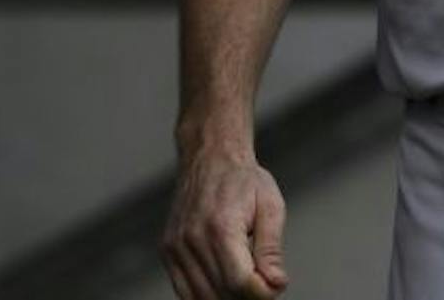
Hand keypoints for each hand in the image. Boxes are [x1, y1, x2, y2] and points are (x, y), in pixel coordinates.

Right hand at [161, 143, 291, 297]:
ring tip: (246, 282)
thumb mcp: (270, 207)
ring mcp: (175, 247)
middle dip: (247, 297)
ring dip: (227, 298)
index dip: (261, 293)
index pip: (240, 282)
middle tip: (264, 284)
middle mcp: (192, 239)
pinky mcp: (167, 251)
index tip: (275, 287)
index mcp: (221, 227)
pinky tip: (224, 284)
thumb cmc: (243, 179)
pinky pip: (184, 290)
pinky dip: (205, 295)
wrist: (210, 156)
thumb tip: (276, 284)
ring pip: (201, 297)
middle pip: (222, 293)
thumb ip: (271, 249)